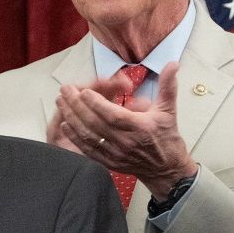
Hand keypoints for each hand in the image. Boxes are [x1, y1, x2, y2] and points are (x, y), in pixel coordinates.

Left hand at [53, 62, 196, 197]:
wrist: (165, 168)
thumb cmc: (166, 138)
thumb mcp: (169, 110)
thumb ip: (167, 86)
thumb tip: (173, 64)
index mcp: (140, 127)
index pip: (113, 115)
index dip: (97, 104)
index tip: (84, 92)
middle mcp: (125, 141)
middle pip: (95, 123)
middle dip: (77, 105)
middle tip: (66, 90)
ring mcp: (115, 153)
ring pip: (88, 135)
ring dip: (72, 118)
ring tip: (61, 102)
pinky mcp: (108, 161)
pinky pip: (87, 149)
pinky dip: (75, 137)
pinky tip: (65, 125)